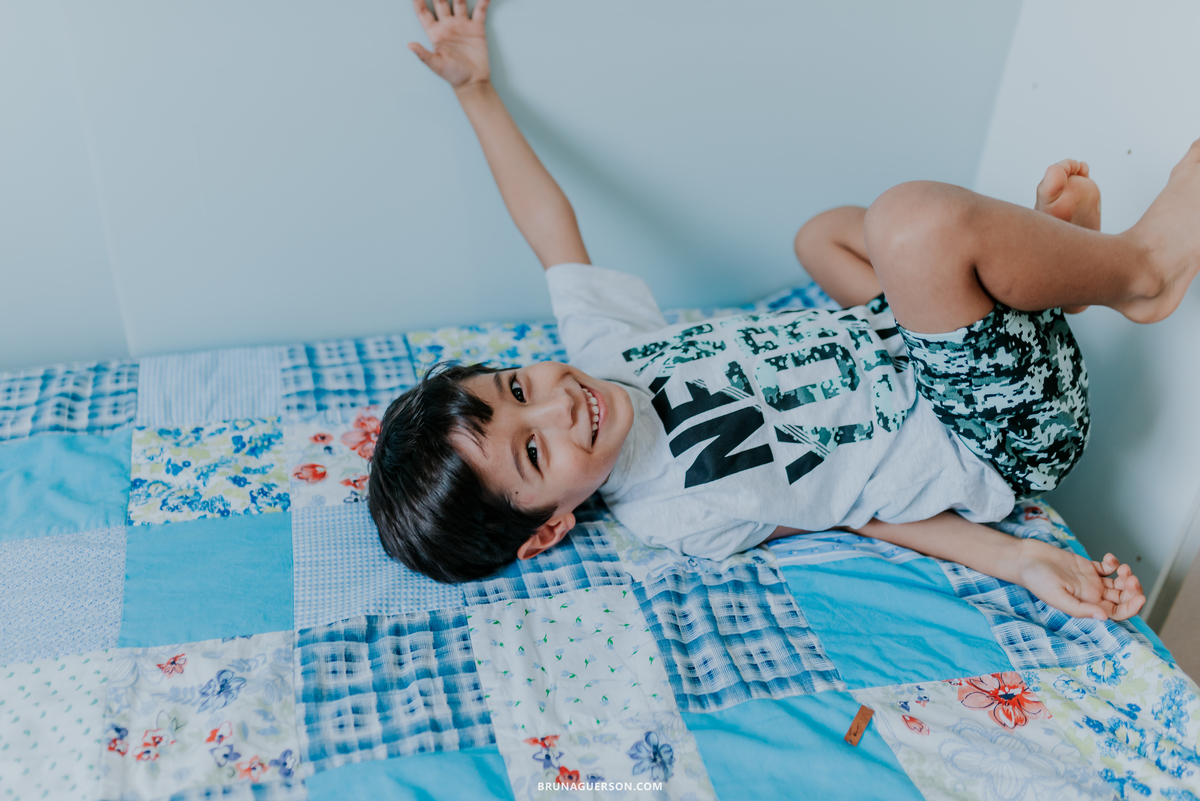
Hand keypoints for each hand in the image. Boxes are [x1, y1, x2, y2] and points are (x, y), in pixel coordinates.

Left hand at [409, 0, 490, 88]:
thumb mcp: (436, 65)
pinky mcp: (477, 28)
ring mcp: (462, 25)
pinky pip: (480, 11)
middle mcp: (447, 25)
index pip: (423, 12)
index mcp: (435, 32)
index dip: (418, 1)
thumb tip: (409, 45)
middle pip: (440, 1)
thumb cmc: (453, 75)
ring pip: (459, 1)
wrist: (473, 82)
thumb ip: (424, 55)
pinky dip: (483, 1)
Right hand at [1014, 539, 1144, 620]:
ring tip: (1123, 569)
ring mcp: (1090, 580)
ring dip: (1126, 576)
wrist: (1024, 558)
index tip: (1140, 597)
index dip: (1132, 608)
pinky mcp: (1086, 566)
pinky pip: (1107, 567)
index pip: (1116, 613)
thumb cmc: (1035, 579)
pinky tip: (1108, 558)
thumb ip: (1080, 609)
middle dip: (1132, 590)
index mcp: (1086, 606)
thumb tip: (1105, 617)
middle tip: (1131, 579)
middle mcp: (1091, 595)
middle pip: (1121, 598)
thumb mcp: (1056, 596)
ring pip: (1118, 583)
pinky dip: (1113, 563)